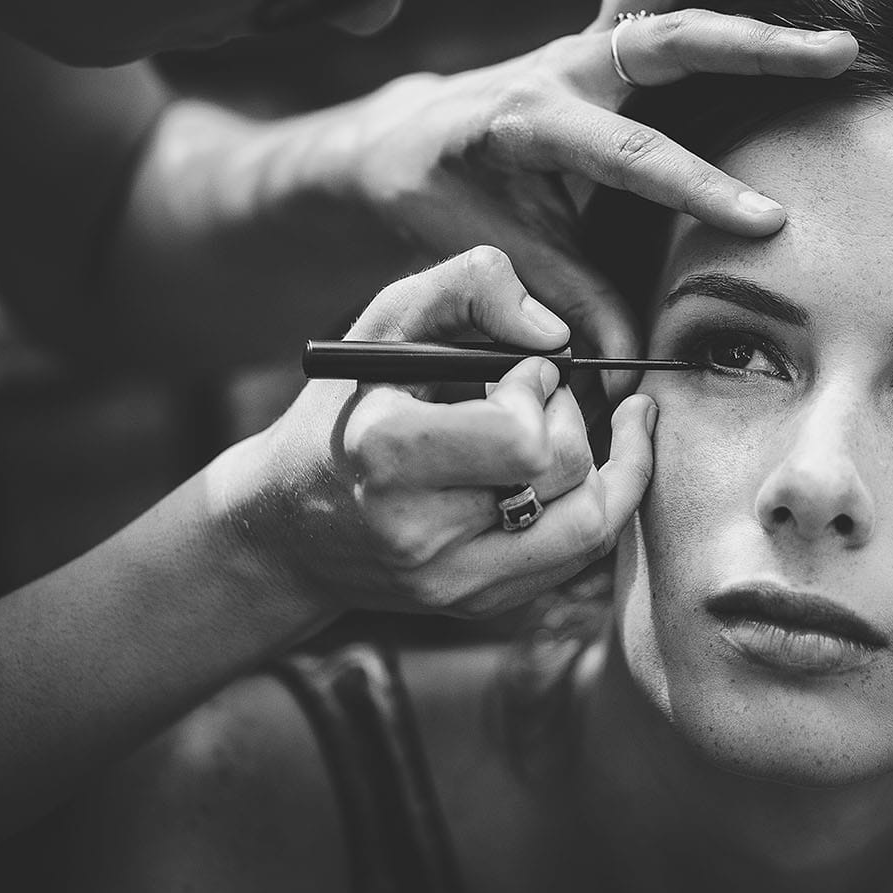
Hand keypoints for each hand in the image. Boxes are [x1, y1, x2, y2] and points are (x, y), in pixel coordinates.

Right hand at [210, 246, 656, 620]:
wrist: (287, 530)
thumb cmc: (345, 407)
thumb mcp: (386, 322)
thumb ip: (468, 288)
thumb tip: (555, 334)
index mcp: (384, 455)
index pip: (521, 437)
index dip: (538, 387)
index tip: (516, 369)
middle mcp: (417, 532)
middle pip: (563, 472)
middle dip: (568, 413)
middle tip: (535, 391)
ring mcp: (451, 581)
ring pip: (591, 524)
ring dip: (604, 461)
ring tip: (576, 419)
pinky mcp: (478, 604)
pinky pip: (580, 555)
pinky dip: (603, 500)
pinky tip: (599, 459)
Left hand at [311, 0, 854, 383]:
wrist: (402, 141)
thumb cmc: (439, 199)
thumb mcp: (488, 253)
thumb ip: (561, 299)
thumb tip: (619, 368)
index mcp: (533, 122)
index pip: (631, 156)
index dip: (700, 188)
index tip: (771, 219)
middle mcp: (562, 64)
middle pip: (664, 40)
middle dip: (754, 46)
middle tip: (836, 56)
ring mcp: (579, 37)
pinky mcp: (592, 27)